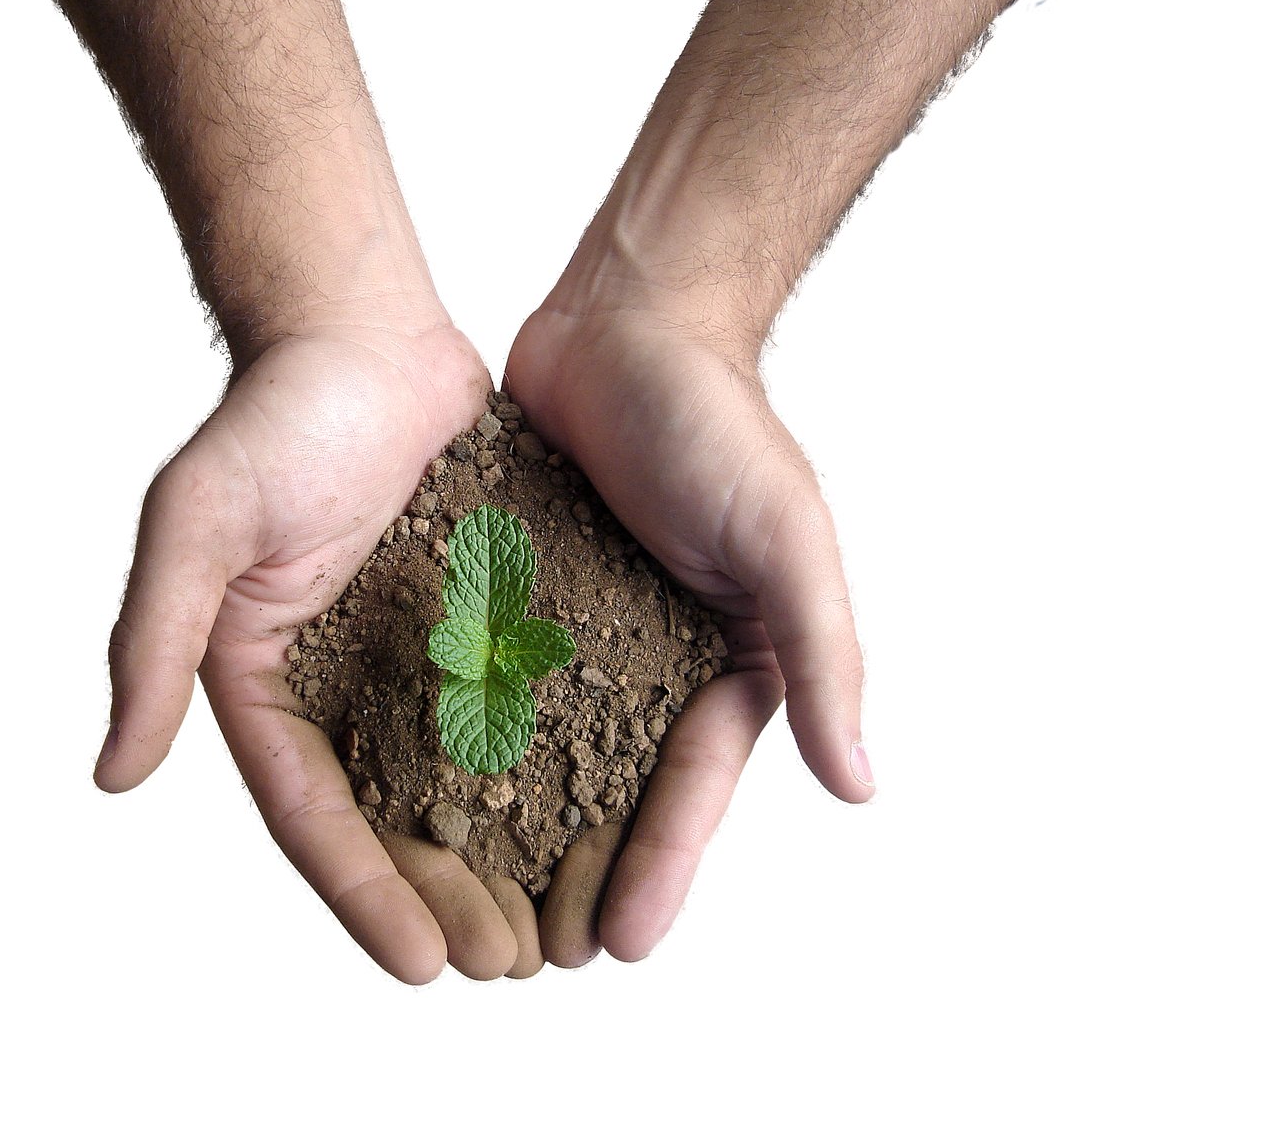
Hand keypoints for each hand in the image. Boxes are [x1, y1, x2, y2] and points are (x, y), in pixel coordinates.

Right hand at [92, 320, 549, 982]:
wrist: (364, 331)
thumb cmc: (272, 416)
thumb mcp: (196, 524)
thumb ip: (153, 641)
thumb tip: (112, 774)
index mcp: (262, 681)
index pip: (309, 812)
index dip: (359, 893)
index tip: (419, 965)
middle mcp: (337, 680)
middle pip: (391, 816)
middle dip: (442, 897)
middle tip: (505, 967)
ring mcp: (412, 652)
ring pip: (463, 776)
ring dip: (505, 856)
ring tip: (558, 929)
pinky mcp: (478, 616)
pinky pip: (517, 704)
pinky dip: (552, 766)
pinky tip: (600, 820)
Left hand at [505, 301, 873, 965]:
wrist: (625, 320)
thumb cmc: (720, 423)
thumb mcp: (786, 541)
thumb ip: (824, 657)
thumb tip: (860, 785)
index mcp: (728, 659)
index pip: (695, 786)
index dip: (664, 867)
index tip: (624, 946)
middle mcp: (650, 656)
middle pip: (613, 788)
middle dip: (582, 871)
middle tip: (538, 957)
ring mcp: (576, 626)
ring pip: (540, 746)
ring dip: (512, 822)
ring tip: (469, 899)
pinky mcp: (511, 589)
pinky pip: (482, 675)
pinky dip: (457, 731)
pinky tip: (416, 787)